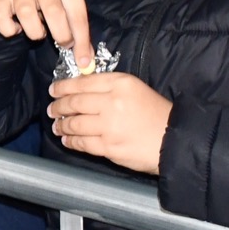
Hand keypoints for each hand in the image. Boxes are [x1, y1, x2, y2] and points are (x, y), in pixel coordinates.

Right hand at [0, 0, 92, 65]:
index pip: (77, 13)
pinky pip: (2, 19)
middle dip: (62, 36)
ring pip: (27, 15)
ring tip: (39, 32)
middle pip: (54, 13)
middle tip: (64, 43)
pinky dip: (9, 30)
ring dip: (35, 32)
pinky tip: (16, 28)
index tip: (83, 61)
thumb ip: (76, 23)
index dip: (81, 40)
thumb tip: (85, 57)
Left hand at [47, 73, 172, 173]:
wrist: (176, 140)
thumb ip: (110, 87)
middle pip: (75, 103)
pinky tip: (67, 140)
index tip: (54, 90)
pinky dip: (71, 141)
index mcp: (120, 83)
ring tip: (57, 125)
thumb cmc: (158, 113)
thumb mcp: (136, 88)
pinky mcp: (109, 146)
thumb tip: (81, 91)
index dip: (63, 87)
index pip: (82, 82)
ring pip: (75, 124)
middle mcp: (112, 102)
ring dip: (62, 125)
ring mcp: (109, 126)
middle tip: (52, 109)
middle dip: (58, 106)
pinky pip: (82, 143)